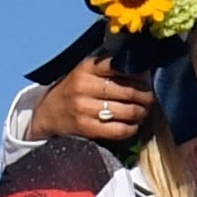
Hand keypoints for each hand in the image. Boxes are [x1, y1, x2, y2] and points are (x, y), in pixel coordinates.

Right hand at [28, 55, 155, 143]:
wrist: (48, 112)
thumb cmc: (75, 89)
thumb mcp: (87, 72)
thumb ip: (111, 69)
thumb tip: (144, 72)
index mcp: (87, 68)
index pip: (120, 66)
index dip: (139, 75)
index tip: (145, 80)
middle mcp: (84, 86)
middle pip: (129, 92)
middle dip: (146, 96)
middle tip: (148, 99)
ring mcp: (84, 108)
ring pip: (128, 111)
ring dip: (142, 112)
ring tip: (143, 111)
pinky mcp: (86, 127)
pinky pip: (121, 130)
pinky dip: (132, 128)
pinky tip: (132, 125)